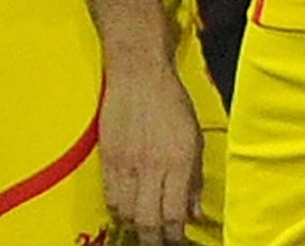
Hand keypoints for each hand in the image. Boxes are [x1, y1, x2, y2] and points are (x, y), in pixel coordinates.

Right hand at [98, 58, 200, 245]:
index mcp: (179, 160)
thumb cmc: (171, 101)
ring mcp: (127, 164)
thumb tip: (195, 212)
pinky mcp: (108, 160)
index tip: (180, 241)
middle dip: (155, 240)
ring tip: (145, 232)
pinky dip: (120, 212)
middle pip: (149, 222)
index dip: (177, 236)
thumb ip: (195, 177)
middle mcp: (152, 166)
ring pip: (127, 214)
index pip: (175, 214)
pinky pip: (111, 199)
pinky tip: (128, 213)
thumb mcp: (195, 137)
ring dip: (137, 228)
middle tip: (161, 243)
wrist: (139, 74)